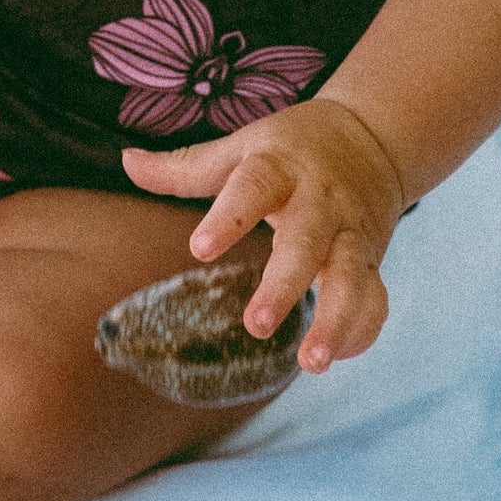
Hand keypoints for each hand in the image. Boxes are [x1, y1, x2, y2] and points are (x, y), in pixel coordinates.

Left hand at [121, 98, 405, 373]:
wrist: (372, 137)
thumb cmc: (291, 148)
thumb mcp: (242, 146)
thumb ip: (185, 166)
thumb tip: (126, 161)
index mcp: (281, 168)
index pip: (254, 186)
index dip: (228, 217)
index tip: (198, 249)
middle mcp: (320, 202)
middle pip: (306, 243)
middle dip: (285, 285)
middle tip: (256, 325)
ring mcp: (350, 232)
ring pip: (351, 278)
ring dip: (336, 320)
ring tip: (312, 362)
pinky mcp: (371, 259)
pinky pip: (374, 298)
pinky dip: (361, 329)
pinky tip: (336, 357)